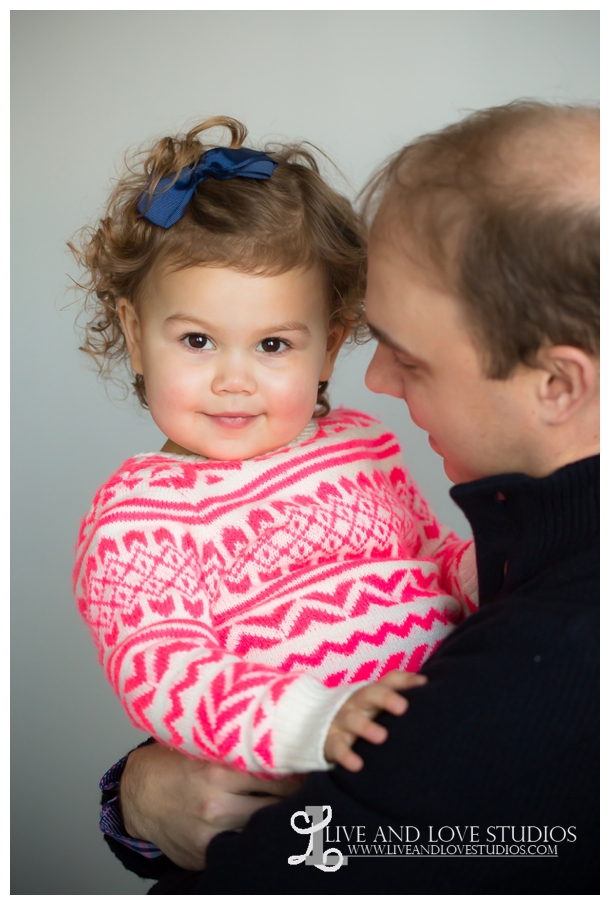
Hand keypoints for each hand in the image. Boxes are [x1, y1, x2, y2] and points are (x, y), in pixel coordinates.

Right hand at [120, 743, 301, 870]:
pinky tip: (266, 828)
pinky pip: (244, 846)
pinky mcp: (206, 855)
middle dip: (298, 797)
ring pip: (265, 827)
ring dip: (280, 818)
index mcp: (219, 770)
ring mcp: (212, 834)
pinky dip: (257, 837)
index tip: (317, 767)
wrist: (140, 794)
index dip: (302, 772)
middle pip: (278, 804)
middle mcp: (217, 803)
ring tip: (294, 807)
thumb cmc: (177, 763)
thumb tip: (288, 733)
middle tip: (315, 787)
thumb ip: (241, 745)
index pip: (279, 775)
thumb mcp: (205, 745)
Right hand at [324, 670, 426, 771]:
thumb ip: (398, 695)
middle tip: (403, 708)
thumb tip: (426, 685)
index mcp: (370, 693)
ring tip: (382, 737)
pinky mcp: (329, 740)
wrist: (315, 724)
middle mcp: (355, 702)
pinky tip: (357, 765)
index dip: (405, 681)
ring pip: (352, 719)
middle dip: (385, 698)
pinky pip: (336, 747)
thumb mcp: (375, 704)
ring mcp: (340, 720)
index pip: (388, 681)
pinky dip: (346, 755)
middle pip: (369, 694)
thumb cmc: (359, 714)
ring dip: (366, 727)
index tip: (424, 685)